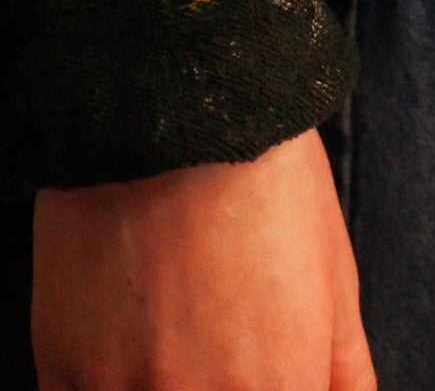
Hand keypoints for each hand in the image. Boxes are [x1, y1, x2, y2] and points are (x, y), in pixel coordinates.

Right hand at [32, 127, 375, 389]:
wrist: (180, 101)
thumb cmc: (270, 181)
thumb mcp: (334, 273)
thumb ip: (344, 368)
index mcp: (277, 388)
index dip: (277, 390)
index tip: (270, 372)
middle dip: (222, 383)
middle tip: (222, 335)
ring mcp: (120, 390)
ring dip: (163, 383)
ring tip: (177, 329)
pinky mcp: (60, 364)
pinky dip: (107, 381)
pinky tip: (128, 336)